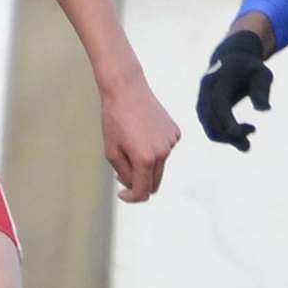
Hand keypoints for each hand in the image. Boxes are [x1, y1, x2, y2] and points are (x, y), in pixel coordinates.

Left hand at [101, 74, 180, 202]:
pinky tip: (142, 133)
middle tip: (122, 174)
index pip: (143, 192)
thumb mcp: (111, 152)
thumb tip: (135, 187)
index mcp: (145, 159)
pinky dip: (154, 150)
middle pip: (154, 182)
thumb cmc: (114, 120)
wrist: (127, 89)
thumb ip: (124, 174)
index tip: (122, 194)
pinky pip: (164, 150)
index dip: (132, 197)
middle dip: (139, 183)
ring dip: (146, 164)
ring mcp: (171, 142)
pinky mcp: (175, 132)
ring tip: (129, 144)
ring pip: (159, 166)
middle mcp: (163, 153)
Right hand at [196, 31, 271, 150]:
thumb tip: (264, 110)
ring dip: (227, 139)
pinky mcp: (205, 110)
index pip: (219, 102)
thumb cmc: (251, 68)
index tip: (237, 134)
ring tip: (247, 144)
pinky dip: (225, 136)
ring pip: (208, 126)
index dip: (226, 119)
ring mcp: (202, 100)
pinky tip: (243, 133)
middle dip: (226, 134)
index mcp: (219, 77)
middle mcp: (206, 89)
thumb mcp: (262, 74)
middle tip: (248, 142)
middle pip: (209, 118)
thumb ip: (262, 90)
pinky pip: (210, 127)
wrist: (233, 59)